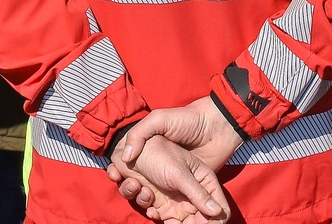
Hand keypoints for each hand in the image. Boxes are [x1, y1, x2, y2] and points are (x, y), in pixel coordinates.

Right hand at [107, 98, 241, 219]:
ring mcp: (173, 184)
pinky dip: (158, 212)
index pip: (128, 168)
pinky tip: (154, 207)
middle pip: (136, 187)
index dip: (118, 174)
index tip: (115, 175)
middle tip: (133, 184)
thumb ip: (139, 134)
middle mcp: (158, 170)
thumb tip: (124, 158)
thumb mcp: (160, 119)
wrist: (216, 124)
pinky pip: (169, 211)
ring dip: (141, 199)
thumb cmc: (187, 121)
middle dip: (129, 189)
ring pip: (148, 200)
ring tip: (144, 190)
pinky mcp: (188, 196)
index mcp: (151, 154)